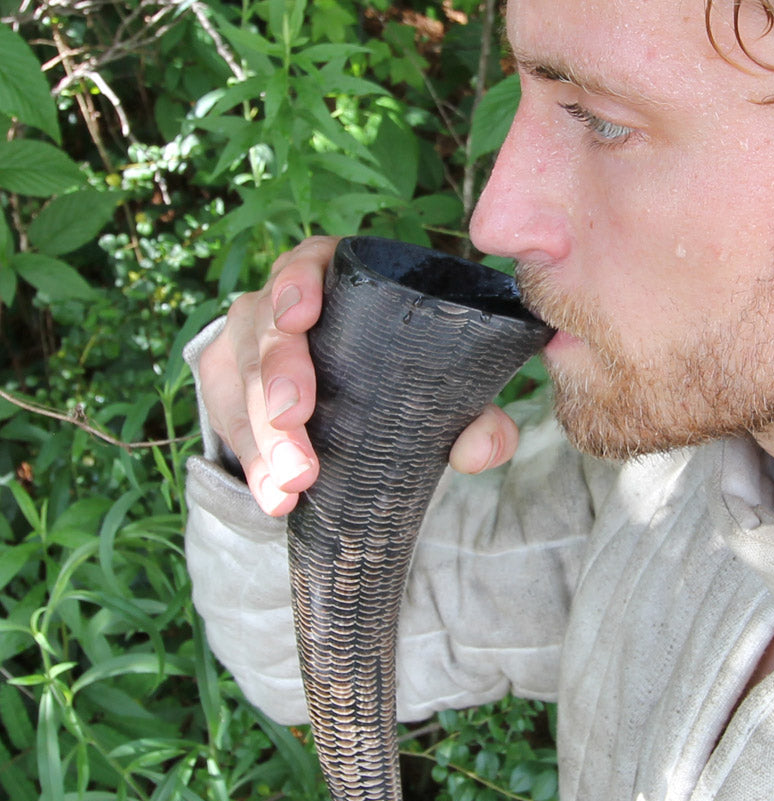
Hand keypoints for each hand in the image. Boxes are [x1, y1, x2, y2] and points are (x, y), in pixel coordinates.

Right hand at [199, 236, 519, 515]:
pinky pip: (229, 421)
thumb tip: (477, 449)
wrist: (348, 412)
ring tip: (289, 487)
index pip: (308, 263)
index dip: (297, 284)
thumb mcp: (441, 394)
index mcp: (337, 283)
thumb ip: (478, 418)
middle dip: (278, 381)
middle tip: (295, 424)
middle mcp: (282, 306)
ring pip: (243, 381)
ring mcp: (249, 345)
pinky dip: (251, 463)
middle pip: (267, 332)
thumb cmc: (401, 383)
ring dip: (263, 437)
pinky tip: (271, 496)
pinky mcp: (229, 388)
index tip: (301, 318)